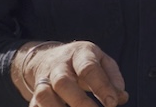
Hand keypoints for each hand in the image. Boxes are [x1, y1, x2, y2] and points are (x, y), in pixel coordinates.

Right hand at [9, 41, 128, 106]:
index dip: (101, 87)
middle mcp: (58, 65)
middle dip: (79, 101)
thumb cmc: (81, 62)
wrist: (45, 58)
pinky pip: (35, 104)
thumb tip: (120, 97)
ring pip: (43, 94)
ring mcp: (44, 79)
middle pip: (62, 81)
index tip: (112, 104)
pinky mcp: (35, 93)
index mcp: (78, 54)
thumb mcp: (101, 60)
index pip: (88, 68)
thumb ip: (113, 77)